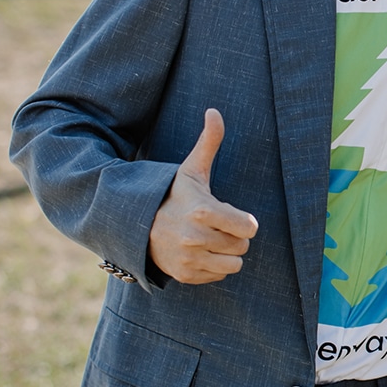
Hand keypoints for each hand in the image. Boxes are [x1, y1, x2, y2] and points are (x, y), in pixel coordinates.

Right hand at [148, 108, 258, 283]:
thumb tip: (214, 110)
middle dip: (234, 236)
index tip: (230, 214)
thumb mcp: (191, 169)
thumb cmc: (174, 194)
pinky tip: (199, 251)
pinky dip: (213, 266)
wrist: (138, 223)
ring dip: (227, 253)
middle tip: (216, 226)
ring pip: (234, 264)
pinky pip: (218, 276)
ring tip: (211, 240)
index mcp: (203, 211)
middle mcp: (195, 237)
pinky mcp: (184, 275)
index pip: (249, 227)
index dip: (244, 221)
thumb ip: (209, 142)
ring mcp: (188, 259)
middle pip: (242, 246)